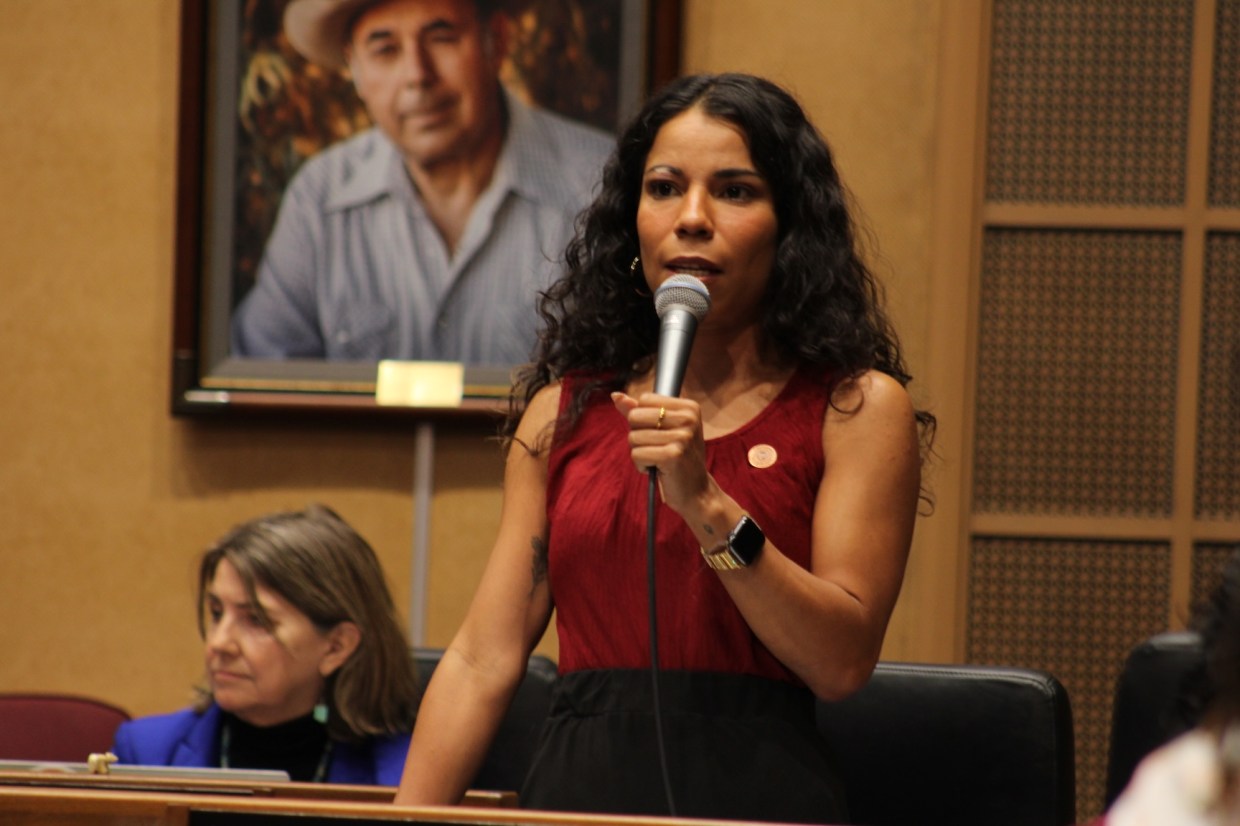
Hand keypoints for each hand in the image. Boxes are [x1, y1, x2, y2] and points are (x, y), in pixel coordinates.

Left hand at [610, 391, 710, 512]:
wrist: (696, 492)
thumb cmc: (678, 459)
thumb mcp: (664, 430)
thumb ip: (640, 411)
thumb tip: (616, 396)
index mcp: (689, 407)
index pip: (644, 399)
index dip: (643, 419)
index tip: (660, 434)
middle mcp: (688, 419)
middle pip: (635, 416)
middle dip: (638, 435)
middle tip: (657, 448)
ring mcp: (682, 437)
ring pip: (633, 437)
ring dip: (640, 452)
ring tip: (658, 460)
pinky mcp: (672, 455)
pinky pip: (636, 454)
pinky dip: (641, 465)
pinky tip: (657, 469)